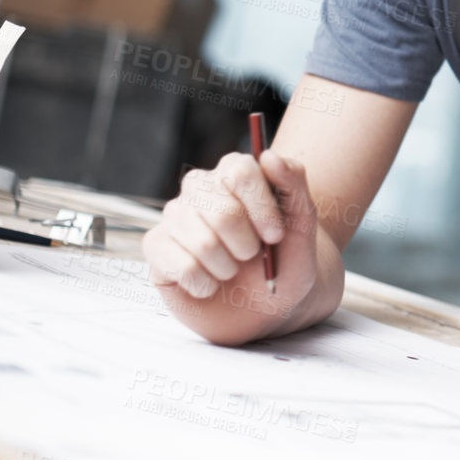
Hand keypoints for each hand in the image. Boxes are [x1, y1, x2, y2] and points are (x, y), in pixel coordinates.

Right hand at [143, 150, 317, 321]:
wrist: (265, 303)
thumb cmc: (284, 260)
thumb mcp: (303, 224)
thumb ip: (294, 183)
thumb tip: (269, 156)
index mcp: (235, 171)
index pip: (240, 171)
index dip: (261, 208)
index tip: (276, 236)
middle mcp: (200, 187)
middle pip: (222, 211)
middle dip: (247, 245)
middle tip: (253, 256)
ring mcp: (174, 215)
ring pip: (203, 243)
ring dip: (228, 268)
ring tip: (232, 269)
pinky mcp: (156, 246)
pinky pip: (182, 267)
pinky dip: (206, 284)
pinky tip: (210, 284)